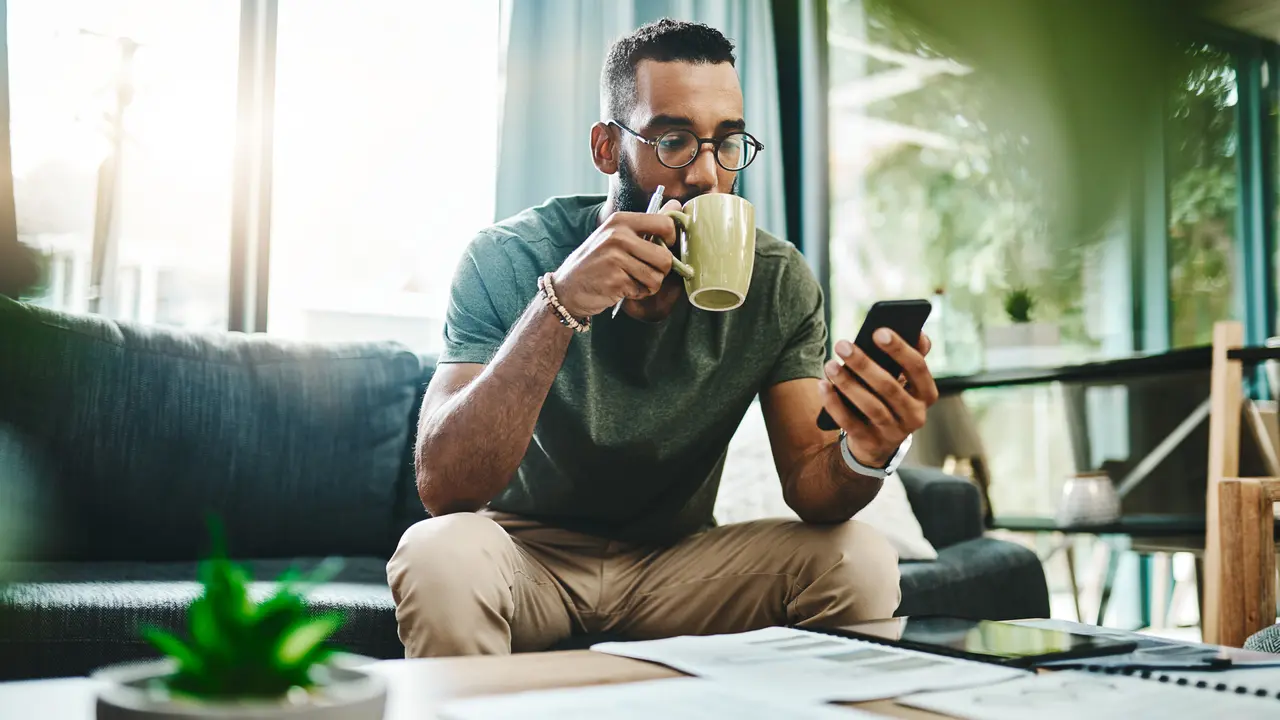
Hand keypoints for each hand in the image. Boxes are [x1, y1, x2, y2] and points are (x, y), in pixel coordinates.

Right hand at [551, 200, 681, 318]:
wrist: (567, 287)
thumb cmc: (597, 261)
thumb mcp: (617, 235)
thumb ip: (647, 223)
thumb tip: (677, 205)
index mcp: (621, 220)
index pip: (665, 224)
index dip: (672, 240)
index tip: (663, 248)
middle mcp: (618, 236)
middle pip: (665, 258)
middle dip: (661, 271)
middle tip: (646, 272)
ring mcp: (615, 258)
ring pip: (656, 277)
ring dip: (648, 285)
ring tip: (631, 280)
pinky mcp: (615, 280)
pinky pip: (642, 290)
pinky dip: (636, 294)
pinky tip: (621, 288)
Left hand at [818, 330, 938, 467]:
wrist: (877, 443)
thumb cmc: (890, 399)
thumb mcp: (904, 381)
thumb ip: (911, 357)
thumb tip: (920, 332)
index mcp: (927, 394)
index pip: (917, 368)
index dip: (899, 349)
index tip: (878, 331)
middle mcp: (915, 415)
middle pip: (889, 387)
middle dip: (864, 364)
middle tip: (842, 344)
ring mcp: (894, 433)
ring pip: (870, 406)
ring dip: (847, 383)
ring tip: (829, 365)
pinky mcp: (871, 444)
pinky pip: (850, 423)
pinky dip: (835, 404)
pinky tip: (823, 385)